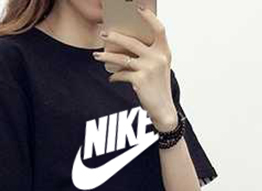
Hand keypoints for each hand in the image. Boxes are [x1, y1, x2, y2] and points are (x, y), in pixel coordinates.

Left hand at [94, 5, 177, 131]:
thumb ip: (148, 55)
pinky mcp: (140, 80)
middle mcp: (158, 57)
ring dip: (107, 56)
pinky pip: (122, 74)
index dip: (149, 17)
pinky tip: (111, 77)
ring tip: (97, 55)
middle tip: (103, 34)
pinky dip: (115, 76)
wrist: (163, 109)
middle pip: (132, 41)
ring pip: (122, 58)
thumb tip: (125, 45)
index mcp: (164, 51)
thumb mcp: (158, 67)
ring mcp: (149, 68)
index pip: (159, 29)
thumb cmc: (158, 87)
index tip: (138, 8)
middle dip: (115, 37)